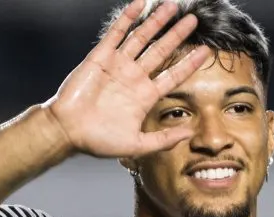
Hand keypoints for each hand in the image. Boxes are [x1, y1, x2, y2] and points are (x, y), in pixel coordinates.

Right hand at [45, 0, 211, 157]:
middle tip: (193, 20)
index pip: (173, 75)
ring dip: (157, 22)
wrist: (68, 131)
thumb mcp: (137, 145)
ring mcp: (118, 65)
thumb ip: (164, 140)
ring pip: (142, 38)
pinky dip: (129, 18)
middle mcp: (134, 77)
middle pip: (161, 51)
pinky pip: (117, 33)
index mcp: (144, 96)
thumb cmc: (99, 141)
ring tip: (172, 6)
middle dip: (177, 35)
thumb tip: (190, 134)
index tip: (206, 51)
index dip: (189, 63)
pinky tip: (141, 4)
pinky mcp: (101, 56)